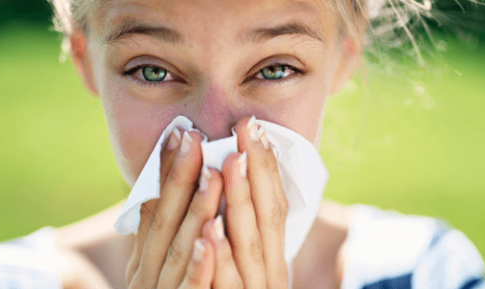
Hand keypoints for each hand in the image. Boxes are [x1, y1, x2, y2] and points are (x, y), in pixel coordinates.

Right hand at [125, 128, 223, 288]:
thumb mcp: (161, 266)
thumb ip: (167, 235)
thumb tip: (180, 185)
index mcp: (143, 259)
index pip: (152, 208)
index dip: (165, 171)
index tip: (179, 133)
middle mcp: (147, 273)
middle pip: (164, 220)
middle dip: (179, 177)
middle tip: (195, 137)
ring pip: (179, 248)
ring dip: (196, 209)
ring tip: (212, 174)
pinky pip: (192, 288)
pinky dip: (201, 262)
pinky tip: (213, 233)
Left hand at [202, 116, 289, 288]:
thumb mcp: (243, 270)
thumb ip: (243, 237)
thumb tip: (229, 193)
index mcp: (270, 261)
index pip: (273, 208)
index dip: (267, 169)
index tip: (255, 130)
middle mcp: (268, 275)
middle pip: (266, 220)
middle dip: (257, 173)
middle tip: (246, 129)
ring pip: (248, 248)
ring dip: (239, 204)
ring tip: (228, 163)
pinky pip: (227, 287)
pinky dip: (219, 261)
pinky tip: (211, 233)